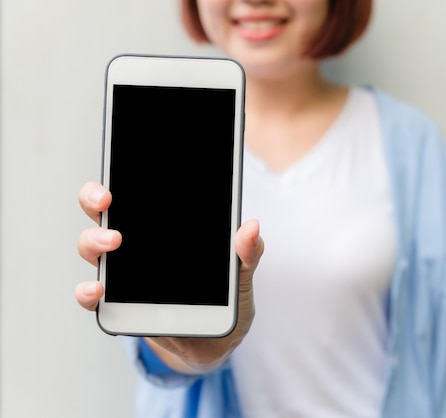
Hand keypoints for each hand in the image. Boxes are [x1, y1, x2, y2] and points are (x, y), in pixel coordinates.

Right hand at [75, 181, 263, 373]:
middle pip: (103, 213)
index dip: (125, 177)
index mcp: (165, 231)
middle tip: (106, 201)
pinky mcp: (120, 306)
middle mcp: (138, 246)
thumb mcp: (241, 273)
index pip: (138, 195)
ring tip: (113, 242)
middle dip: (94, 198)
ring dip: (94, 241)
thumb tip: (251, 226)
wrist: (219, 340)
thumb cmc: (227, 299)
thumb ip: (246, 252)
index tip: (126, 170)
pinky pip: (93, 297)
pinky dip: (88, 292)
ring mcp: (125, 275)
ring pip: (93, 249)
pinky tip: (98, 289)